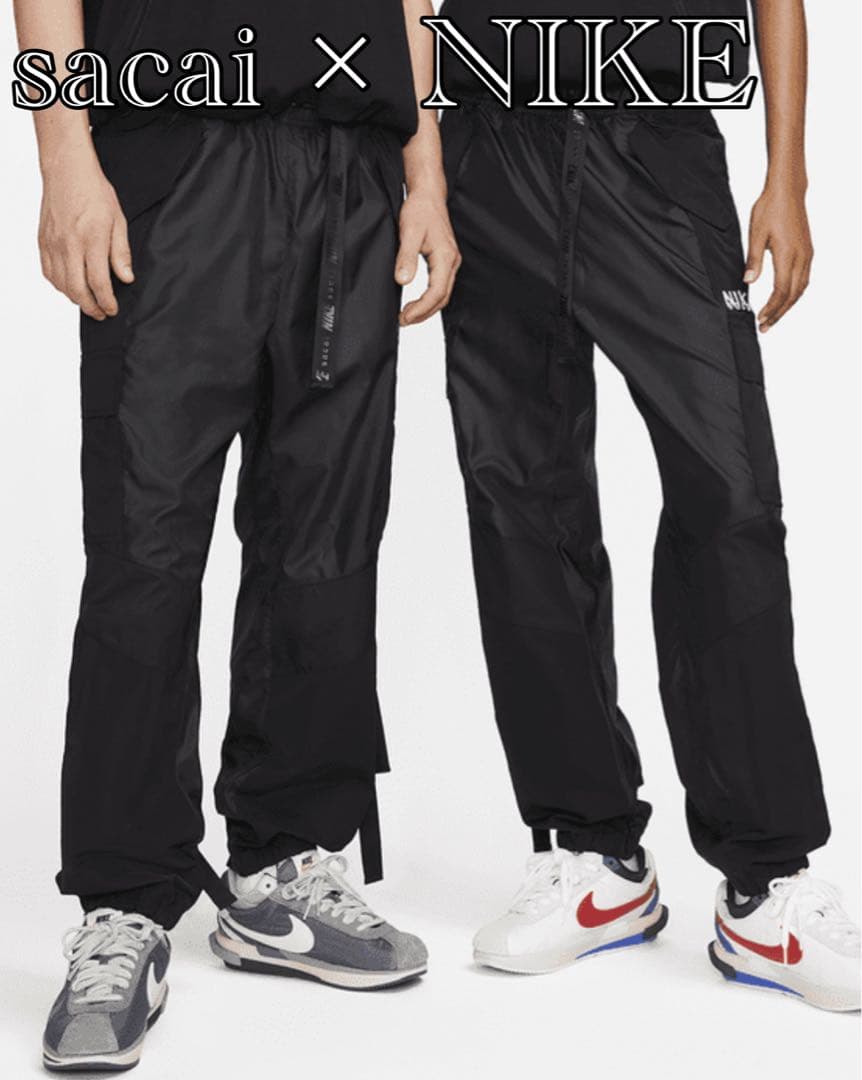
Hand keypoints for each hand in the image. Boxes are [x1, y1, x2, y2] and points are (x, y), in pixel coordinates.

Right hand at [39, 146, 133, 320]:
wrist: (66, 170)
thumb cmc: (94, 192)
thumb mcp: (118, 220)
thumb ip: (121, 252)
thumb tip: (126, 278)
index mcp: (91, 239)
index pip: (98, 282)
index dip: (106, 301)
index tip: (113, 309)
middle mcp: (69, 244)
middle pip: (77, 289)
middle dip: (91, 307)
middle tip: (102, 314)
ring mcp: (53, 243)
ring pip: (61, 284)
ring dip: (75, 299)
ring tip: (89, 303)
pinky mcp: (43, 241)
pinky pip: (48, 272)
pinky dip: (59, 285)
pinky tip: (70, 287)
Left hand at [395, 187, 460, 325]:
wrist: (428, 194)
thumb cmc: (420, 209)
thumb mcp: (409, 232)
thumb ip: (406, 257)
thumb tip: (403, 280)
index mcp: (445, 257)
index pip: (437, 292)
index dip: (421, 309)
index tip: (405, 316)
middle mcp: (451, 261)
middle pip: (442, 298)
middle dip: (424, 313)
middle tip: (403, 320)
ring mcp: (450, 262)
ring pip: (442, 294)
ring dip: (427, 308)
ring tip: (408, 315)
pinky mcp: (445, 260)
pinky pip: (440, 286)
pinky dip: (429, 298)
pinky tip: (417, 302)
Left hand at [744, 182, 812, 332]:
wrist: (788, 190)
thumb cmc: (770, 208)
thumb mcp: (755, 234)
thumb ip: (753, 259)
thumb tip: (748, 282)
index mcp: (787, 255)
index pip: (781, 291)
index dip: (771, 308)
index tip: (760, 319)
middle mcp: (801, 257)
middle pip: (793, 295)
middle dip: (779, 313)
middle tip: (765, 327)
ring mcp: (807, 254)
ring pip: (801, 288)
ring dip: (788, 305)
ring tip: (774, 317)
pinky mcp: (807, 250)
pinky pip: (804, 278)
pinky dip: (795, 292)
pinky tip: (786, 298)